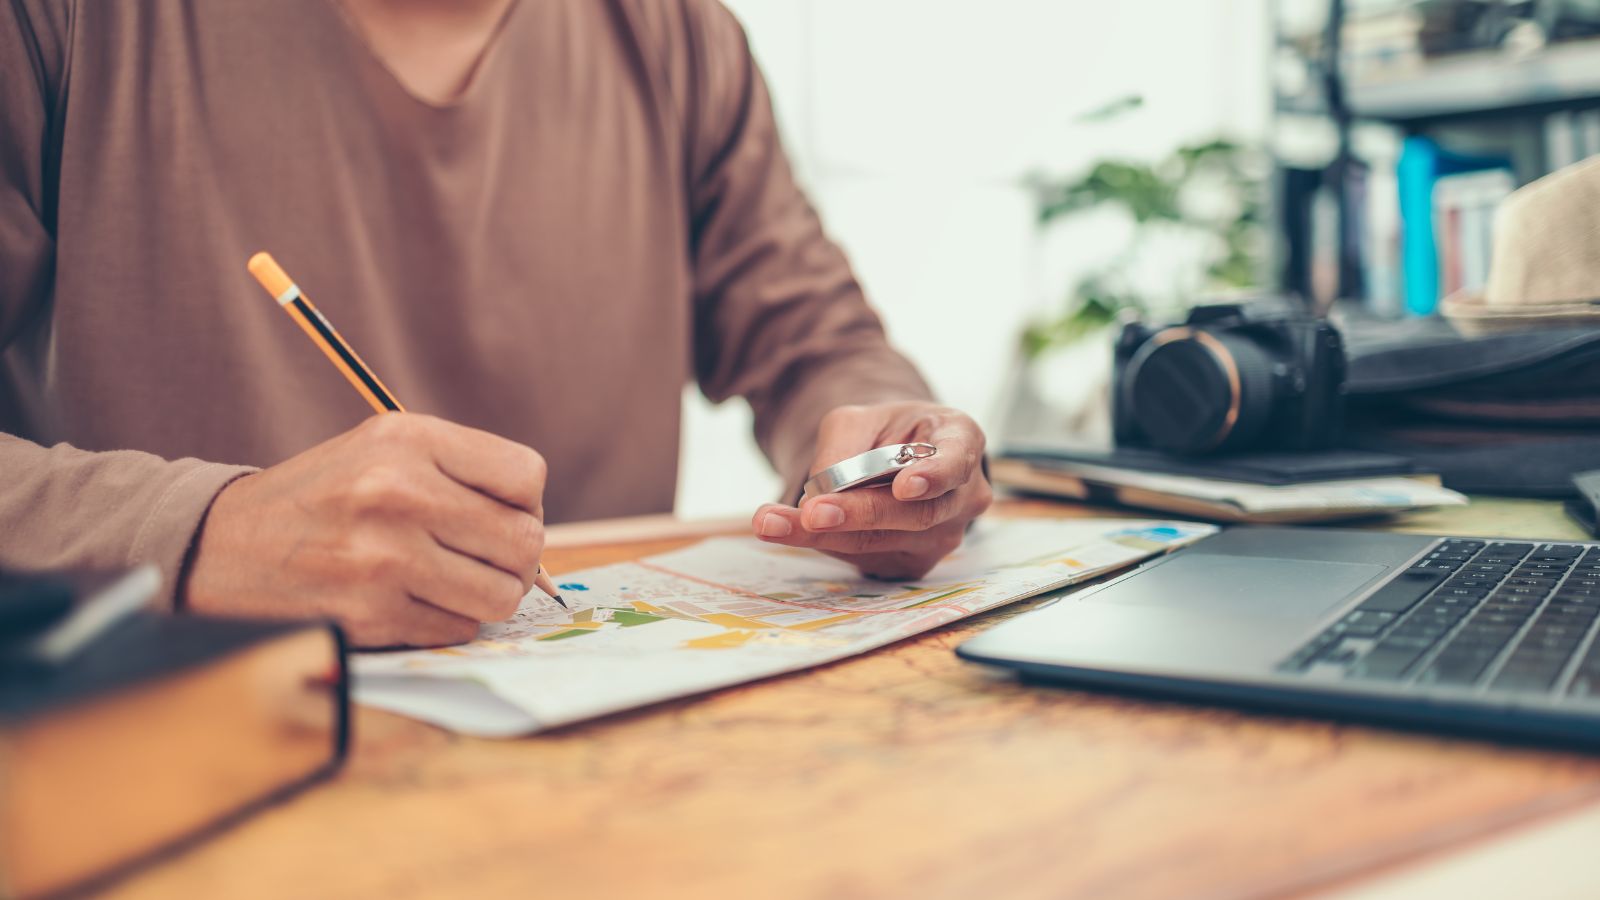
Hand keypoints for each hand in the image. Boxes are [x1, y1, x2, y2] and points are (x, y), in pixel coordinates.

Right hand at [183, 414, 546, 647]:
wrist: (221, 545)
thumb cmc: (324, 497)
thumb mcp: (384, 450)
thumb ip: (462, 474)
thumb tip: (537, 531)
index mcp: (408, 438)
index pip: (525, 475)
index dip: (524, 502)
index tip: (497, 513)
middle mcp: (397, 491)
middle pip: (524, 541)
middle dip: (514, 557)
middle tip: (482, 557)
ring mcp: (384, 557)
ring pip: (500, 594)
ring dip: (486, 596)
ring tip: (450, 581)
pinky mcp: (371, 613)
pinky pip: (458, 629)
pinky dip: (446, 622)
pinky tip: (410, 601)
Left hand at [750, 402, 991, 579]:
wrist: (895, 462)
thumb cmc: (887, 434)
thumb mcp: (861, 420)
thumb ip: (845, 447)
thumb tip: (823, 491)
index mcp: (961, 442)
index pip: (955, 461)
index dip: (933, 476)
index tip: (903, 487)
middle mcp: (964, 496)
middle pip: (913, 514)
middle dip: (858, 513)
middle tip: (811, 512)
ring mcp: (944, 536)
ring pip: (882, 540)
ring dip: (823, 535)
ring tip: (770, 521)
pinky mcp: (915, 563)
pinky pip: (867, 556)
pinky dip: (824, 543)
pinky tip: (788, 528)